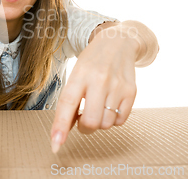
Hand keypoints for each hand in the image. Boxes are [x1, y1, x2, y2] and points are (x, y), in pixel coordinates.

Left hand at [50, 26, 139, 152]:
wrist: (118, 42)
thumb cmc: (92, 62)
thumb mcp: (76, 74)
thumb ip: (70, 100)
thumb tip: (64, 130)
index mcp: (80, 74)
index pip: (67, 103)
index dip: (60, 127)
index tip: (56, 145)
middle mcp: (99, 80)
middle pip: (90, 122)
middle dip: (84, 127)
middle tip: (83, 118)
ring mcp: (117, 86)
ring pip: (106, 124)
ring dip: (99, 122)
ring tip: (98, 107)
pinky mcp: (132, 92)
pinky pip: (120, 121)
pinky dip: (113, 119)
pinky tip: (110, 105)